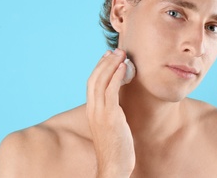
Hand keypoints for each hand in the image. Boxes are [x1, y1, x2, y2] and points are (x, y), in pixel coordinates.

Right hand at [86, 49, 134, 177]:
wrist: (114, 166)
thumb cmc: (116, 147)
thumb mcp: (112, 125)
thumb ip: (113, 111)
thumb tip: (120, 100)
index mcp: (92, 111)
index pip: (92, 83)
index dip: (100, 67)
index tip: (109, 56)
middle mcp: (93, 109)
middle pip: (94, 78)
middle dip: (105, 62)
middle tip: (116, 50)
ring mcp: (100, 113)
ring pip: (101, 81)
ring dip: (111, 64)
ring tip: (121, 53)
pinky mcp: (109, 117)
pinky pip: (111, 91)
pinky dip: (116, 76)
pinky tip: (124, 67)